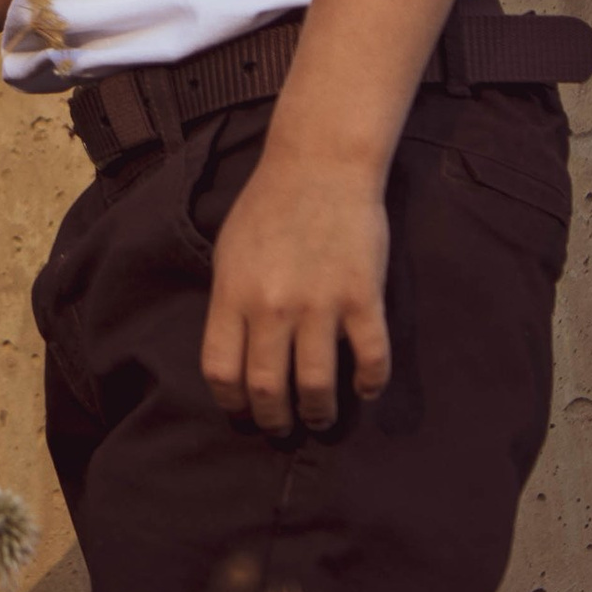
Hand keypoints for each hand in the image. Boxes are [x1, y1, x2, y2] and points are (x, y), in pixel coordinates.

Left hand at [199, 147, 390, 433]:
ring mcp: (319, 304)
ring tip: (321, 418)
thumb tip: (232, 351)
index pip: (222, 371)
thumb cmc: (269, 204)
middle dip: (273, 420)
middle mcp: (272, 306)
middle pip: (267, 388)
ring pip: (316, 385)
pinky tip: (366, 389)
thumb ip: (229, 301)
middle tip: (282, 428)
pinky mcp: (362, 297)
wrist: (321, 163)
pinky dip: (370, 383)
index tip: (242, 412)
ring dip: (318, 413)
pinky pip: (370, 358)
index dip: (231, 404)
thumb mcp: (229, 251)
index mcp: (233, 294)